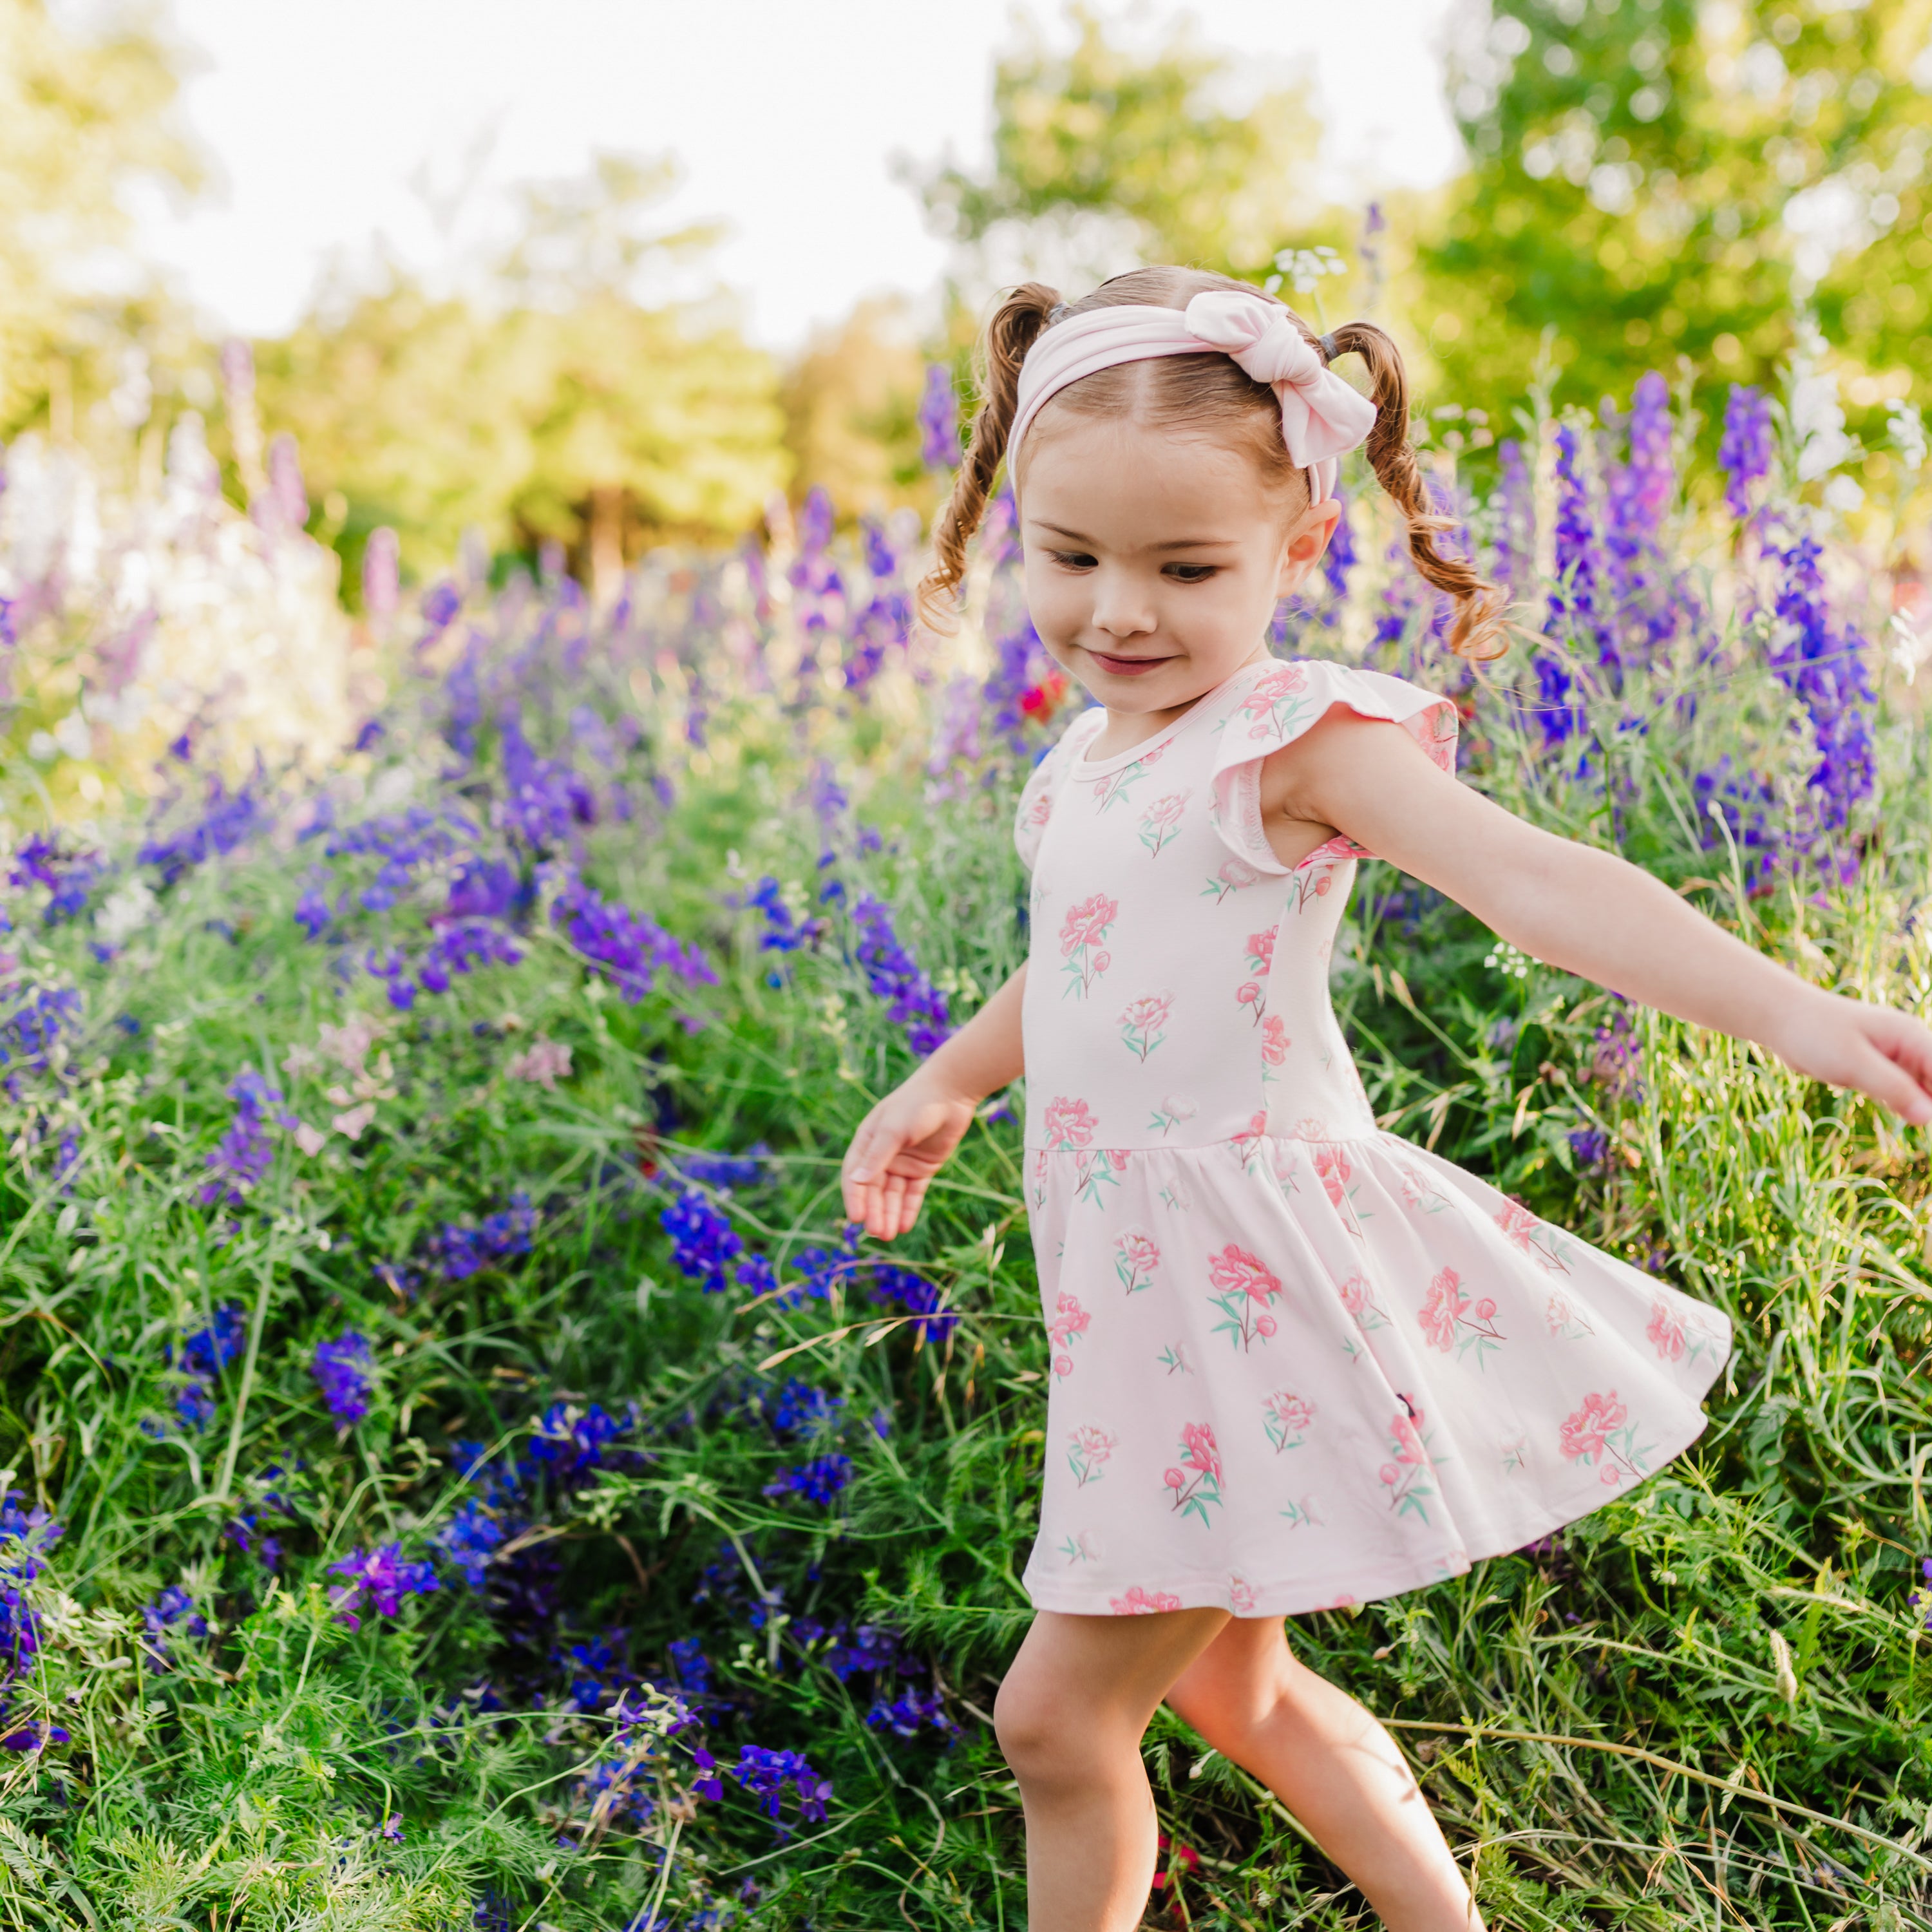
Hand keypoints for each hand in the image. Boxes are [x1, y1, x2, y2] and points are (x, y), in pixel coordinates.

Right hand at [841, 1075, 981, 1239]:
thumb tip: (857, 1181)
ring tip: (890, 1235)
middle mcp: (882, 1156)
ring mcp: (903, 1163)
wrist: (951, 1093)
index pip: (855, 1176)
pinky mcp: (923, 1169)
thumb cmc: (916, 1105)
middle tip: (878, 1233)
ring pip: (893, 1195)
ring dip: (890, 1214)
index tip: (857, 1218)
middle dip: (876, 1211)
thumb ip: (877, 1156)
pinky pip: (912, 1193)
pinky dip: (908, 1209)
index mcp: (867, 1143)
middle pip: (875, 1190)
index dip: (855, 1197)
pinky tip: (905, 1225)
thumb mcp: (894, 1130)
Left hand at [1768, 987, 1931, 1125]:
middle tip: (1919, 1126)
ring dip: (1917, 1107)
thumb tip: (1929, 1116)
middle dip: (1930, 1105)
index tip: (1928, 1119)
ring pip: (1918, 1091)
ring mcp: (1892, 1058)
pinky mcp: (1874, 1069)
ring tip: (1894, 1110)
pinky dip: (1899, 1104)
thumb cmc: (1814, 1033)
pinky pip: (1897, 1091)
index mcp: (1912, 1037)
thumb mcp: (1854, 1063)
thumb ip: (1893, 1088)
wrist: (1779, 1018)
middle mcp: (1908, 1046)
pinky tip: (1897, 1113)